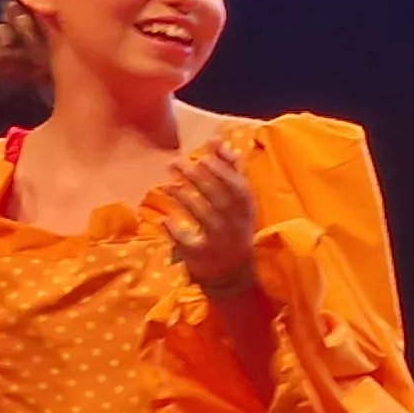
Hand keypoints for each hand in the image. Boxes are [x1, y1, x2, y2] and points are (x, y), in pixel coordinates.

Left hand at [162, 140, 260, 292]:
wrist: (232, 272)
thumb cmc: (233, 227)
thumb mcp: (238, 200)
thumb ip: (230, 169)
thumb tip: (218, 140)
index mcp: (247, 209)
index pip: (239, 188)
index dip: (222, 172)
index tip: (203, 158)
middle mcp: (237, 225)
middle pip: (220, 199)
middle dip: (198, 180)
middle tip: (177, 163)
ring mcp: (221, 241)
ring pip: (205, 218)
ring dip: (186, 199)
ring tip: (170, 185)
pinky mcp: (203, 256)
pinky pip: (188, 241)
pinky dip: (176, 229)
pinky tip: (166, 219)